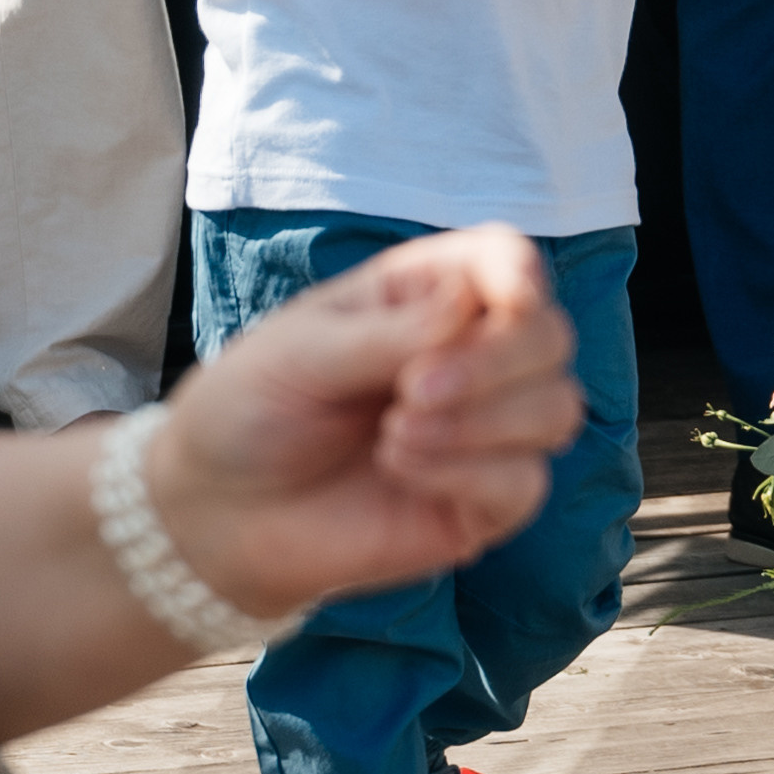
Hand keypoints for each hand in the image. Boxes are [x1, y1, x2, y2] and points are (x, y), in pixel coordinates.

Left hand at [145, 227, 583, 621]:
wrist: (217, 511)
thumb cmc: (254, 406)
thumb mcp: (302, 352)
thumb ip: (389, 334)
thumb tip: (471, 305)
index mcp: (428, 295)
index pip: (509, 262)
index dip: (522, 275)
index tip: (509, 299)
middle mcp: (470, 355)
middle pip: (550, 337)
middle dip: (497, 361)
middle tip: (412, 389)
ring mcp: (484, 432)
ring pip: (556, 409)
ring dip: (485, 420)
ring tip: (395, 432)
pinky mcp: (482, 504)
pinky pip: (526, 484)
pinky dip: (471, 472)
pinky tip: (401, 467)